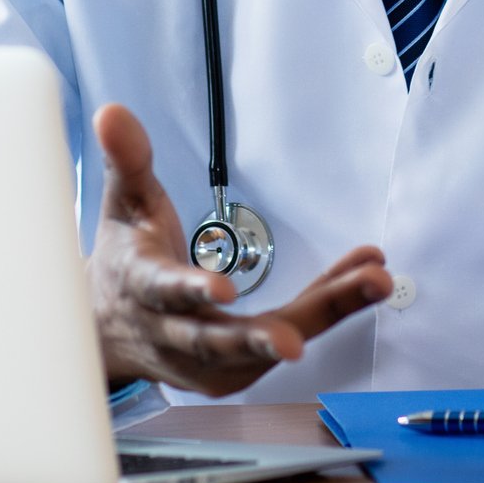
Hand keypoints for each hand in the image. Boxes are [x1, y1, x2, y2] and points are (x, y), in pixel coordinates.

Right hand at [88, 103, 391, 396]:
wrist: (109, 330)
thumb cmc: (125, 261)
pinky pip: (290, 331)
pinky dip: (330, 307)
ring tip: (374, 281)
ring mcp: (207, 361)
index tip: (225, 291)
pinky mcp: (237, 369)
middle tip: (299, 342)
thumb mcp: (125, 205)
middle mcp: (174, 335)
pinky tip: (365, 276)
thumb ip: (128, 161)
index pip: (165, 292)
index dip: (194, 292)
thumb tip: (113, 113)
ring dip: (326, 313)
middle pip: (222, 338)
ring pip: (268, 341)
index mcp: (143, 289)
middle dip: (265, 339)